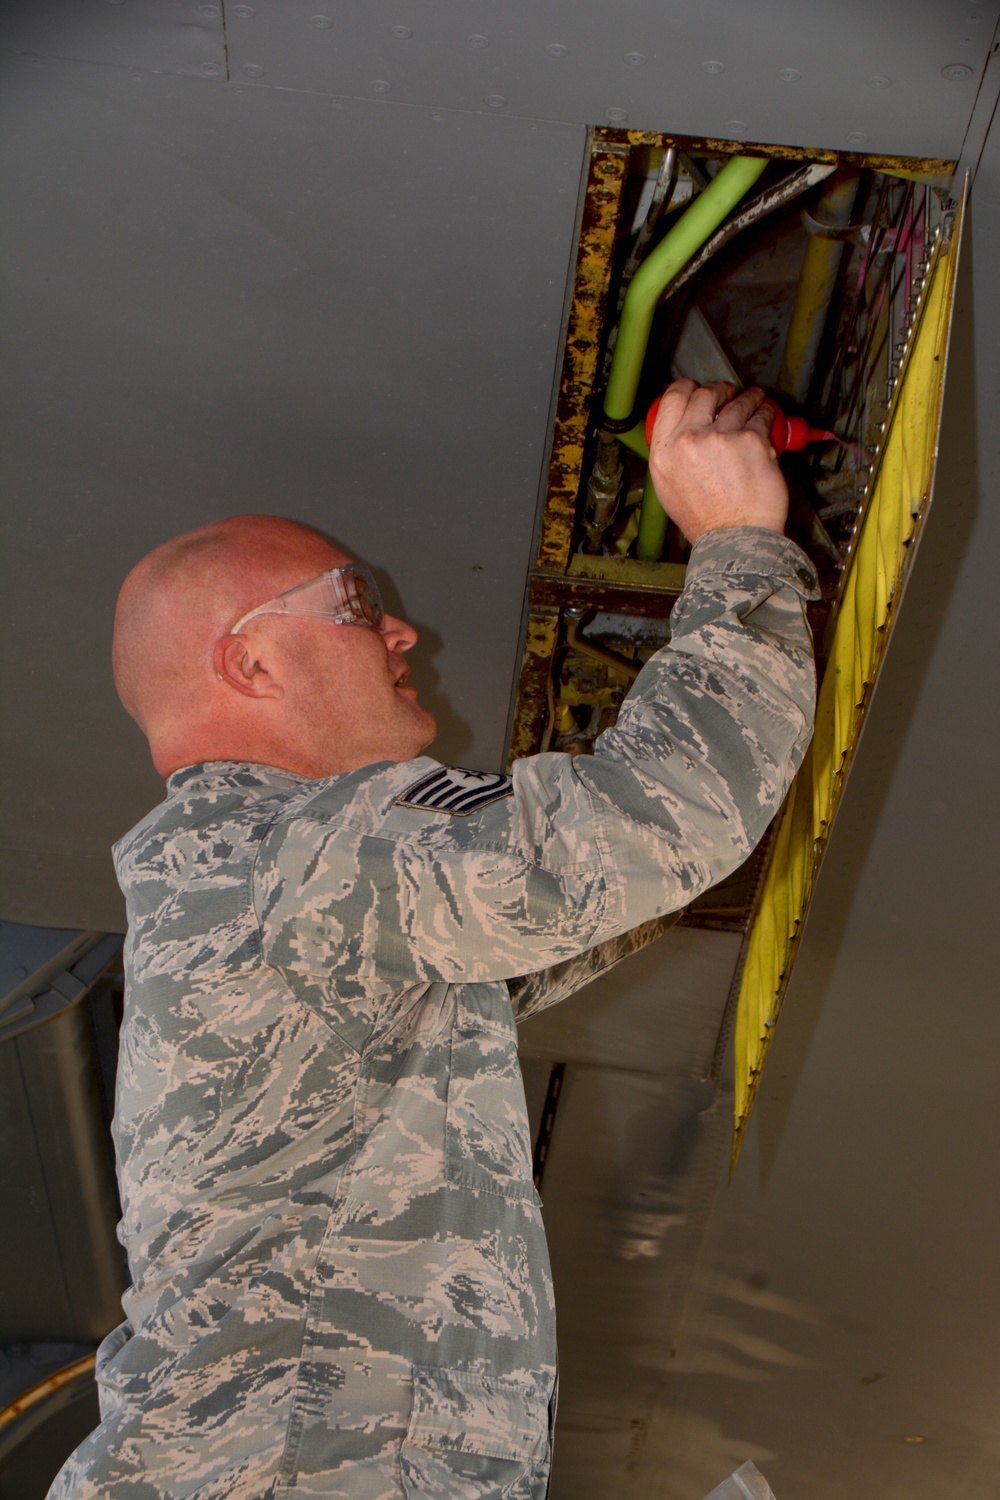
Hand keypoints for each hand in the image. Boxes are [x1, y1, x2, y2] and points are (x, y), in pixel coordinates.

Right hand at [646, 380, 788, 542]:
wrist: (735, 538)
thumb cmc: (706, 520)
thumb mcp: (669, 487)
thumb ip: (671, 455)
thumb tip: (680, 431)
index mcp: (664, 452)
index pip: (672, 399)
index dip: (688, 388)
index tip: (698, 390)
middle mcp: (689, 441)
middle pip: (705, 394)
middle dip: (720, 390)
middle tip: (729, 395)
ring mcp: (721, 438)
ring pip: (737, 401)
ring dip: (748, 397)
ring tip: (754, 400)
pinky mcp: (752, 441)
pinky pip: (761, 416)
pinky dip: (766, 412)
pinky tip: (767, 414)